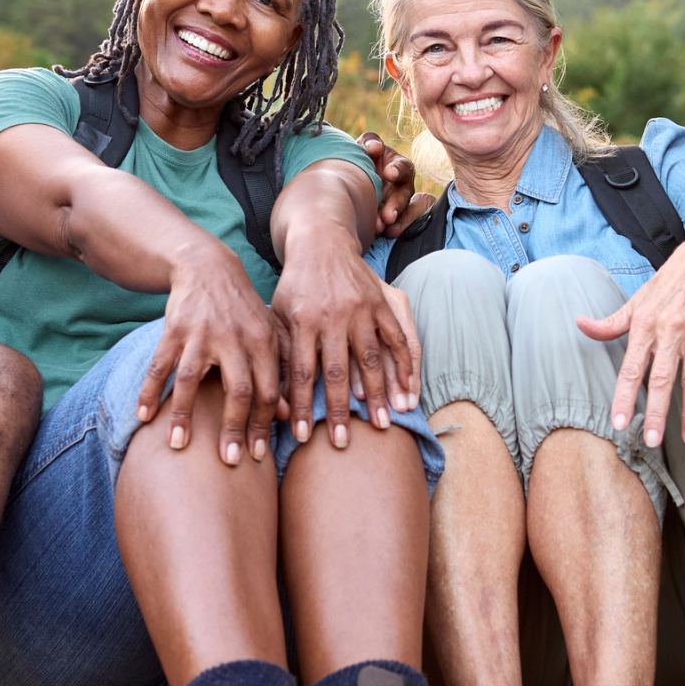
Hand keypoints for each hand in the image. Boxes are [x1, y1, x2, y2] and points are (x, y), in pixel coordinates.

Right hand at [137, 242, 283, 464]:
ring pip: (192, 381)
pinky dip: (150, 391)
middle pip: (237, 391)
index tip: (257, 454)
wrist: (208, 267)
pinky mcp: (174, 329)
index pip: (268, 390)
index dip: (264, 424)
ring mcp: (201, 334)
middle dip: (233, 429)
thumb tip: (286, 415)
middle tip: (229, 461)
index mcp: (262, 342)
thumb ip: (278, 371)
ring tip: (178, 445)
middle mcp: (234, 338)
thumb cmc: (243, 309)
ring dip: (184, 415)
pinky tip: (144, 416)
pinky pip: (159, 365)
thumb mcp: (268, 333)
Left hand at [270, 225, 420, 447]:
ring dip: (378, 395)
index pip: (300, 372)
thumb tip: (276, 397)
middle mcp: (332, 317)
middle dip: (339, 411)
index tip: (303, 436)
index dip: (301, 406)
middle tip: (343, 443)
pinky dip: (404, 367)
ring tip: (383, 424)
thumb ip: (280, 350)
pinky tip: (408, 392)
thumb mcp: (278, 312)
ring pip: (370, 359)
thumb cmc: (295, 285)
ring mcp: (361, 310)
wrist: (322, 241)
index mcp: (302, 320)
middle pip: (336, 372)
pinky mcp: (382, 304)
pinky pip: (397, 339)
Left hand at [359, 132, 435, 236]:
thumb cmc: (362, 159)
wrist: (353, 180)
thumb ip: (369, 143)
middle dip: (397, 205)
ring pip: (403, 212)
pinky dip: (395, 228)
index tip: (389, 173)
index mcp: (398, 166)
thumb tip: (375, 148)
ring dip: (395, 220)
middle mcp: (402, 186)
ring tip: (381, 227)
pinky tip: (386, 234)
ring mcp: (399, 203)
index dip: (397, 169)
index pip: (403, 167)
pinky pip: (401, 224)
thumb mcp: (364, 148)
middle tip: (388, 215)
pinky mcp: (395, 218)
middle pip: (404, 195)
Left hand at [578, 237, 684, 448]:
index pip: (631, 368)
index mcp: (644, 324)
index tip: (620, 424)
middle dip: (658, 412)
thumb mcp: (637, 300)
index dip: (624, 397)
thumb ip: (610, 322)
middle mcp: (670, 329)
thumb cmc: (667, 286)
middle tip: (653, 441)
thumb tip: (579, 324)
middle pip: (662, 378)